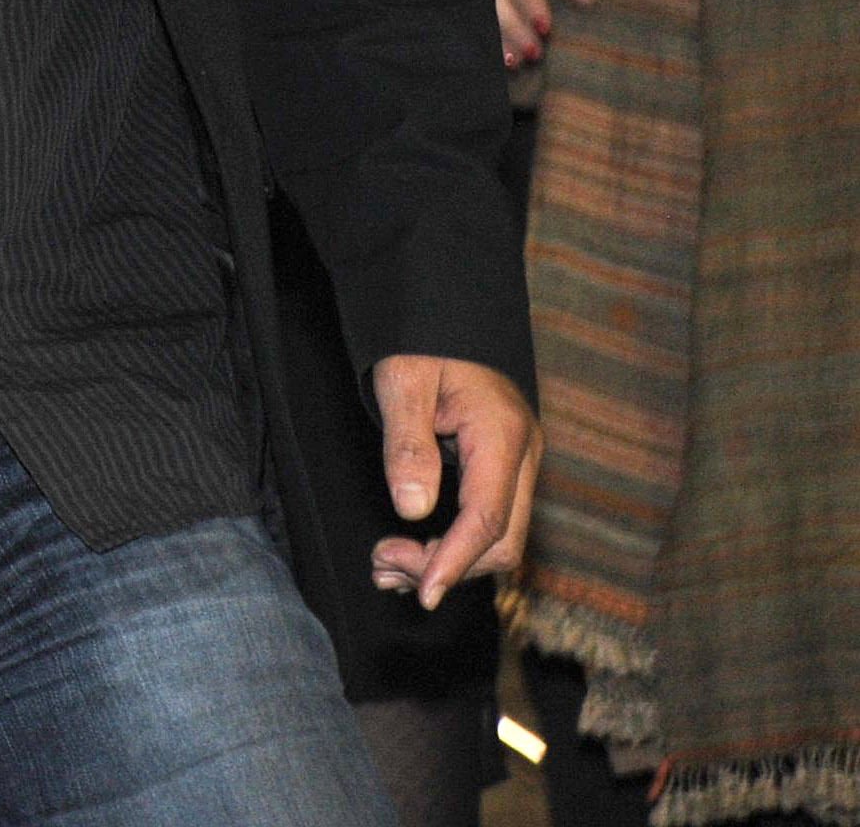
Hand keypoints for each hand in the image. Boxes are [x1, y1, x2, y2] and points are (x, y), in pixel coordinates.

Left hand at [370, 354, 539, 608]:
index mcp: (502, 436)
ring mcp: (517, 464)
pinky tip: (413, 554)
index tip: (422, 591)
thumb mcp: (402, 382)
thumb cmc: (422, 341)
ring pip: (497, 538)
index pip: (487, 519)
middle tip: (383, 568)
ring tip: (387, 568)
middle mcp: (521, 456)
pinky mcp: (502, 469)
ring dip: (447, 561)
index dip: (455, 562)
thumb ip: (407, 445)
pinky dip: (453, 545)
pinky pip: (487, 521)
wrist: (444, 313)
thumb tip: (412, 509)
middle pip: (501, 541)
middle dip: (445, 566)